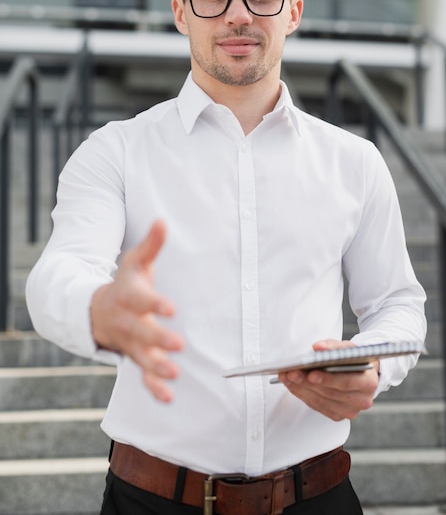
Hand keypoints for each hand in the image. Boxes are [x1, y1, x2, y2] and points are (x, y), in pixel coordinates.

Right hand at [90, 219, 183, 402]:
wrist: (96, 311)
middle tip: (177, 344)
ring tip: (173, 374)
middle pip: (141, 332)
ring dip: (156, 367)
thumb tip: (162, 220)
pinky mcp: (134, 357)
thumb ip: (151, 245)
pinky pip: (141, 376)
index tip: (171, 308)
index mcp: (129, 297)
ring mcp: (130, 343)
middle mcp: (128, 322)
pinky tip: (168, 397)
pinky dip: (153, 388)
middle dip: (157, 339)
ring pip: (141, 357)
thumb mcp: (135, 262)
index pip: (141, 300)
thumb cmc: (125, 284)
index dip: (155, 304)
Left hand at [278, 339, 378, 420]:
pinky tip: (292, 384)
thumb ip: (333, 346)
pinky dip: (302, 394)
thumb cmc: (354, 359)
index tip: (310, 373)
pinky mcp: (338, 415)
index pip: (346, 382)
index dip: (328, 379)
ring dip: (301, 388)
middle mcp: (362, 400)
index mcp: (369, 382)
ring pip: (321, 401)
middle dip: (307, 382)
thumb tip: (317, 348)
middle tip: (291, 373)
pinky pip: (317, 406)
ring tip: (286, 376)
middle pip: (330, 393)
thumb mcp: (347, 347)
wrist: (362, 373)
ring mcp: (350, 411)